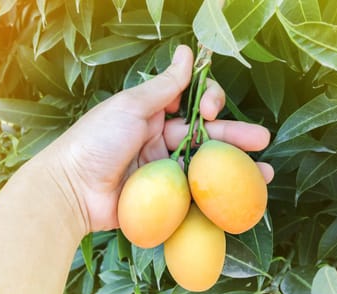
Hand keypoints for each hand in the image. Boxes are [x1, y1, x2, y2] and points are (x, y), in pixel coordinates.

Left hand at [40, 45, 273, 233]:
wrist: (72, 189)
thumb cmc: (97, 140)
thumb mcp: (131, 106)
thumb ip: (164, 84)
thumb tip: (187, 52)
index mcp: (151, 115)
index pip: (190, 105)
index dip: (207, 102)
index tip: (209, 108)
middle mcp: (159, 141)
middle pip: (204, 136)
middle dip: (233, 135)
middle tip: (262, 138)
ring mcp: (162, 172)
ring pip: (202, 166)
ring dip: (233, 168)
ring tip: (264, 173)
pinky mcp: (162, 199)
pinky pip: (192, 194)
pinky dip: (215, 195)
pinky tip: (240, 197)